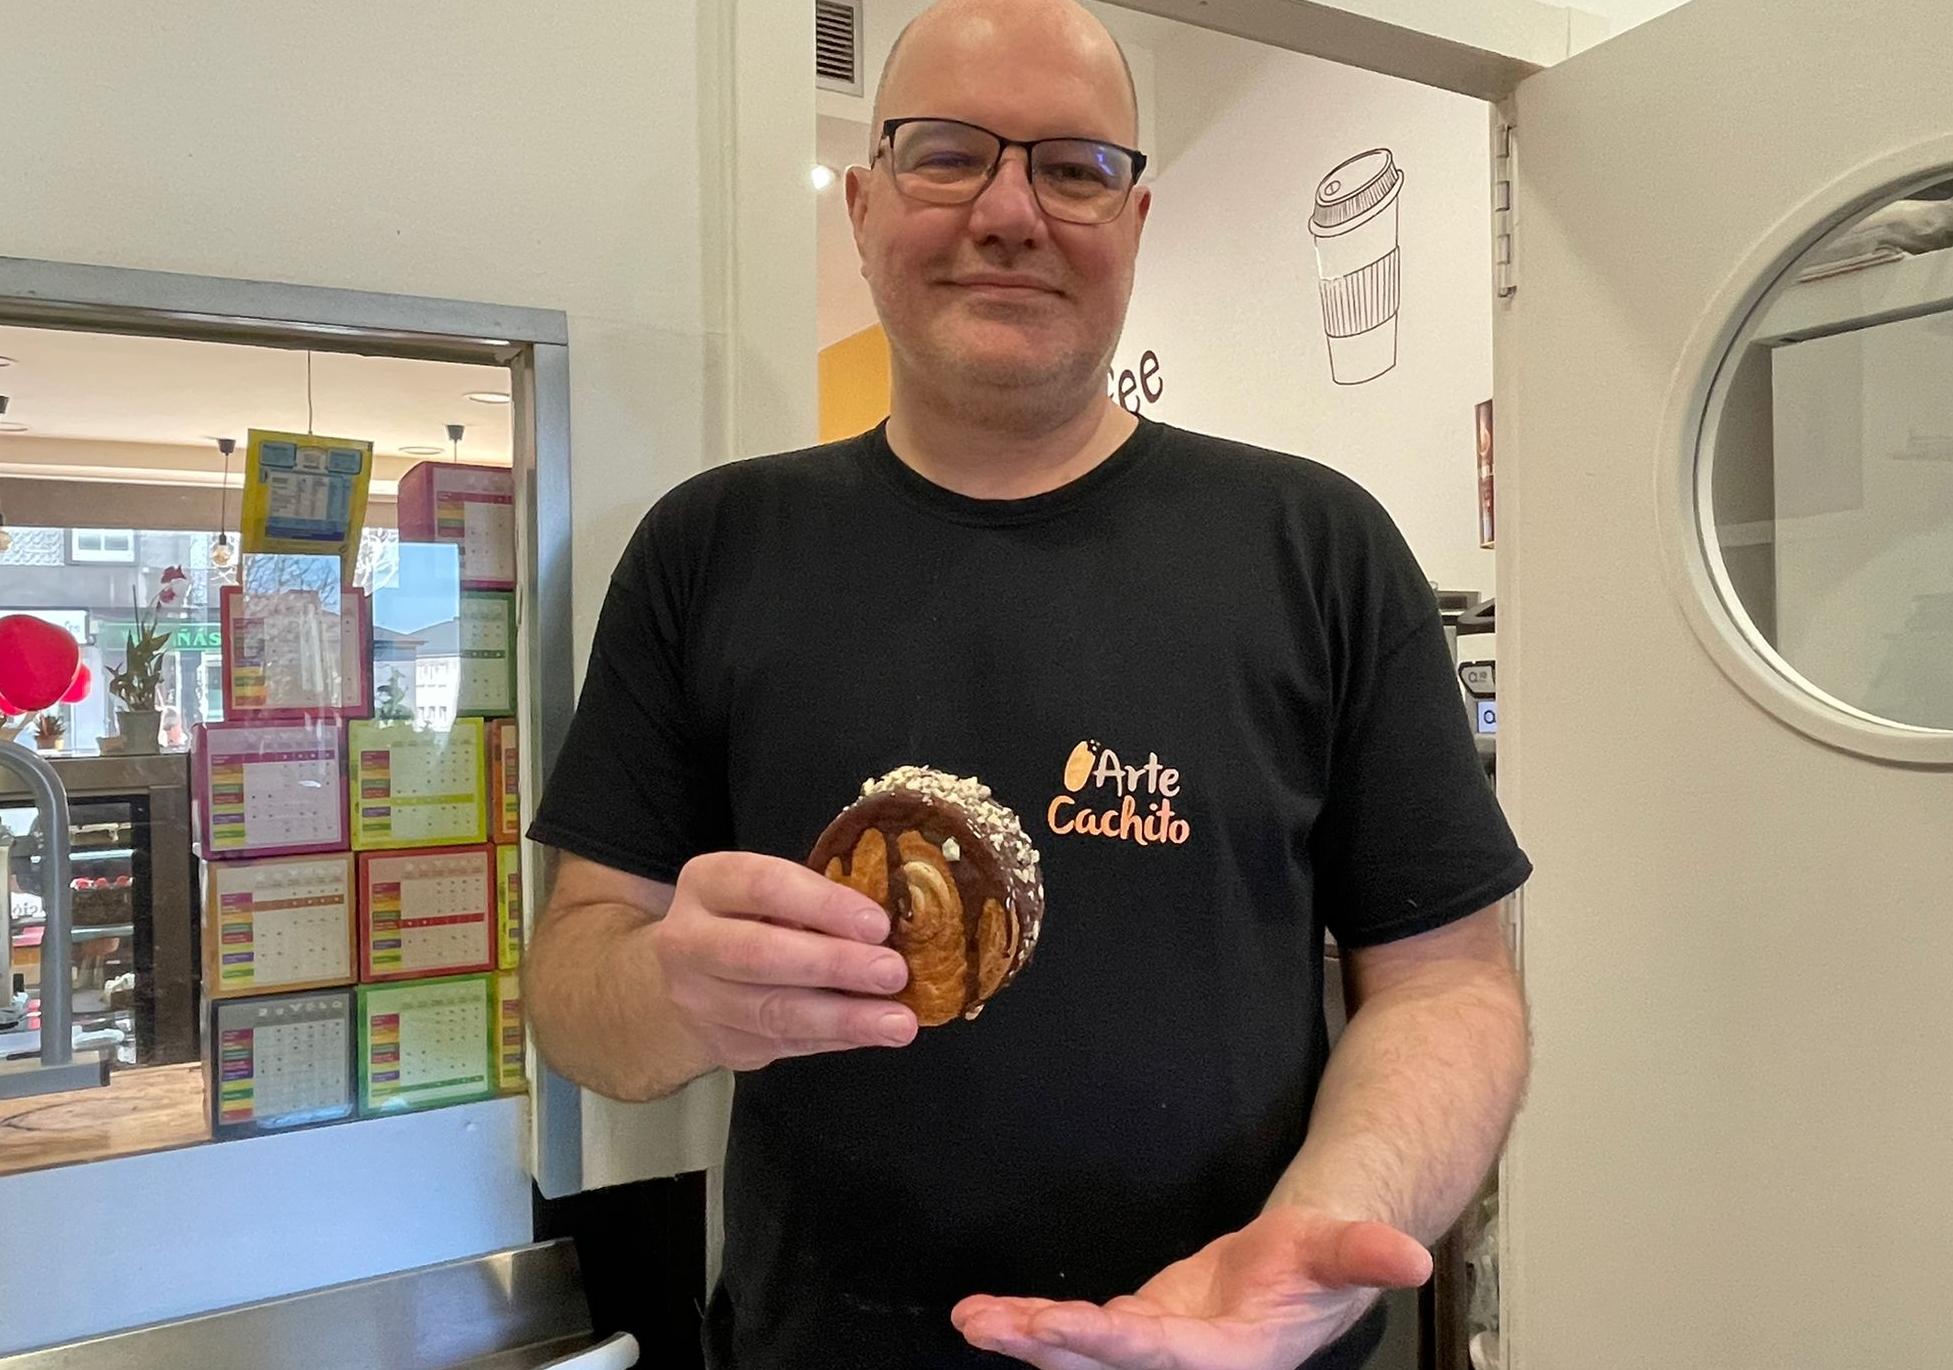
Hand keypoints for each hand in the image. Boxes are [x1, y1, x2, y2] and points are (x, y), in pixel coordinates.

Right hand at [652, 850, 916, 1070]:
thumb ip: (815, 902)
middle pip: (761, 954)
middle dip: (835, 965)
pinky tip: (873, 1033)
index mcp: (707, 883)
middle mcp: (689, 941)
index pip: (764, 886)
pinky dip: (836, 1038)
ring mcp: (699, 1000)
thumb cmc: (751, 920)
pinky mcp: (722, 1044)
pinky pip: (785, 1044)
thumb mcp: (770, 893)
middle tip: (893, 972)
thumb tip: (887, 927)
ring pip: (773, 1012)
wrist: (691, 979)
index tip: (877, 923)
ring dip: (844, 1018)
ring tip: (898, 1022)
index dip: (823, 905)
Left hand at [951, 1206, 1432, 1369]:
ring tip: (973, 1320)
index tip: (1055, 1325)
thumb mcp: (1343, 1249)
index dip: (1105, 1342)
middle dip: (1046, 1349)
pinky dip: (1029, 1329)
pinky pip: (1075, 1337)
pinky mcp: (1132, 1337)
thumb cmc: (1322, 1260)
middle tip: (990, 1324)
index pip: (1157, 1355)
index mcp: (1230, 1357)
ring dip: (1023, 1342)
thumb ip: (1367, 1254)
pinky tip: (985, 1318)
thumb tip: (1413, 1258)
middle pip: (1103, 1365)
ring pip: (1079, 1358)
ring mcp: (1152, 1356)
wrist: (1302, 1272)